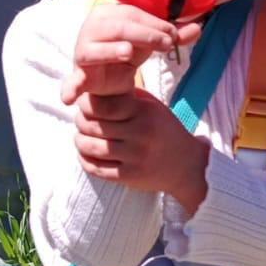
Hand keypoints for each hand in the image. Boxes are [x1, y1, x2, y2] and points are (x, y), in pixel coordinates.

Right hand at [62, 2, 200, 105]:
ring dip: (111, 50)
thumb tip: (198, 28)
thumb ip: (173, 35)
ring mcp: (82, 52)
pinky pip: (73, 81)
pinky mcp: (80, 75)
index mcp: (108, 14)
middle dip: (144, 34)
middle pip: (117, 27)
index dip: (154, 23)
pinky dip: (70, 88)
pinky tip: (68, 99)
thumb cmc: (128, 51)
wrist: (109, 78)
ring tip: (128, 53)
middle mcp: (91, 28)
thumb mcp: (152, 42)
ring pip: (95, 49)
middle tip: (166, 43)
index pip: (132, 14)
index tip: (173, 36)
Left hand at [73, 86, 209, 211]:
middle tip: (79, 121)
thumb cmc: (164, 131)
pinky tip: (85, 154)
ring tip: (80, 137)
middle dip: (79, 122)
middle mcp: (140, 133)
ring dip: (79, 141)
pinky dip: (84, 160)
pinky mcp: (130, 176)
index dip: (86, 104)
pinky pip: (96, 168)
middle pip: (93, 125)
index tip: (83, 105)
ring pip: (91, 147)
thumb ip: (128, 96)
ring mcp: (135, 156)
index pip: (104, 105)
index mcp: (144, 112)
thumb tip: (96, 89)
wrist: (187, 165)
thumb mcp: (153, 107)